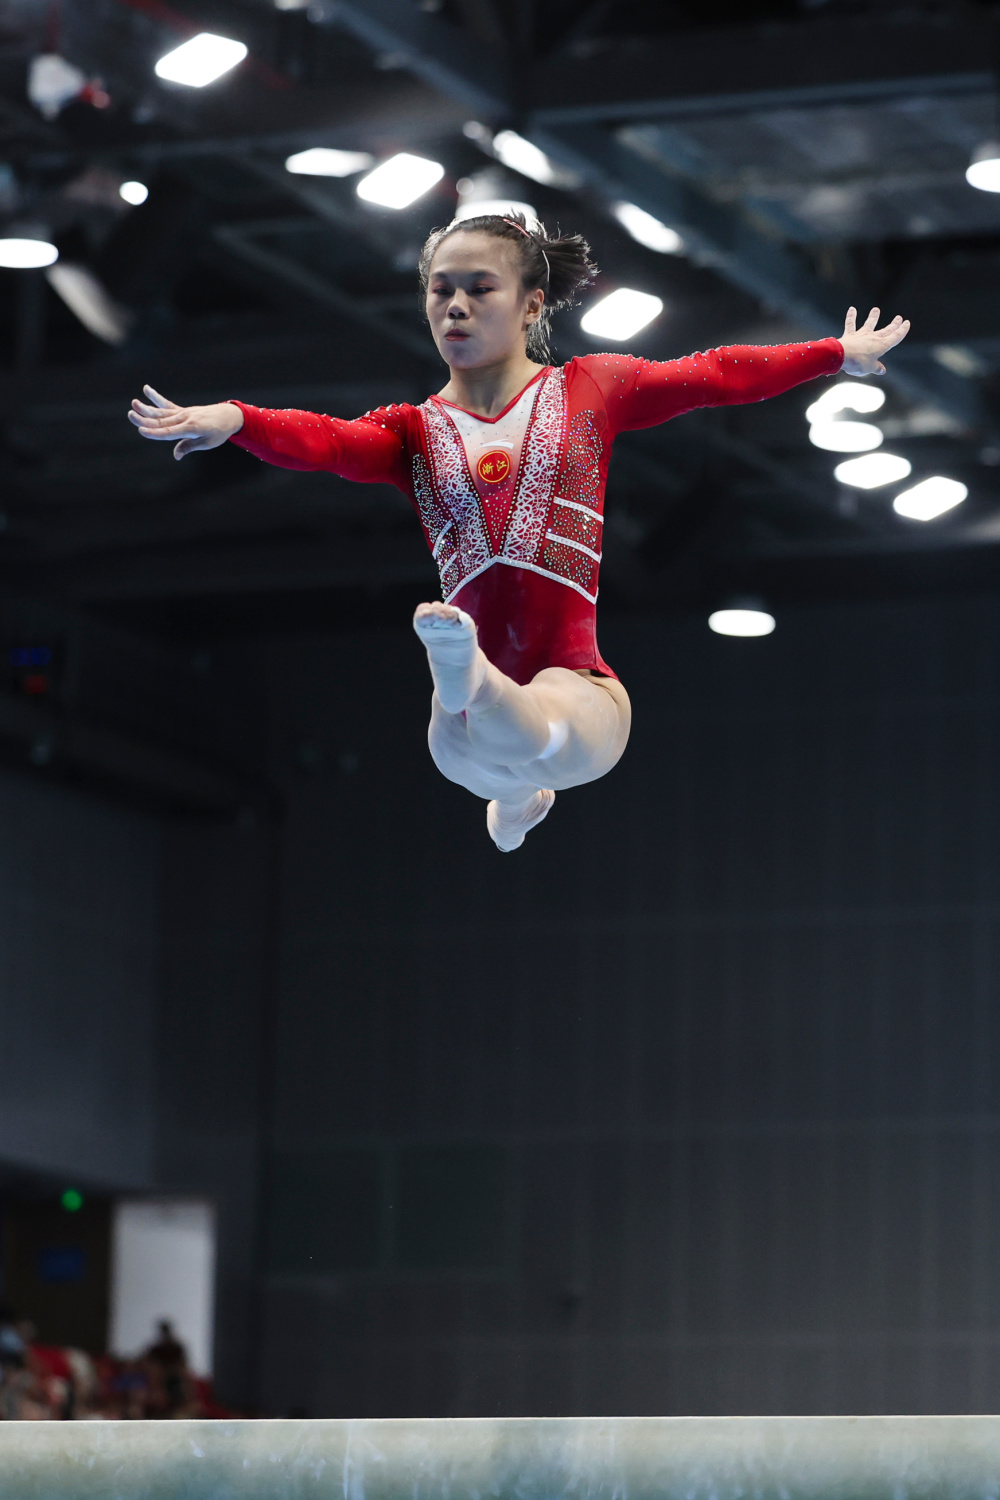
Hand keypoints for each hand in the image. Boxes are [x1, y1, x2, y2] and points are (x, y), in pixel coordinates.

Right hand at [128, 385, 243, 459]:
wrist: (228, 416)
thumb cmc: (218, 432)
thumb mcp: (207, 443)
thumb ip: (189, 447)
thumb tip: (176, 455)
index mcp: (191, 428)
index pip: (169, 432)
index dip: (154, 433)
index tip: (141, 431)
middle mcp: (185, 418)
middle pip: (161, 420)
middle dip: (144, 419)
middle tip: (130, 415)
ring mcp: (182, 412)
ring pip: (161, 411)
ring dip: (146, 408)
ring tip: (133, 403)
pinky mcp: (182, 410)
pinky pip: (167, 404)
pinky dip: (156, 397)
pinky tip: (146, 389)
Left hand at [839, 307, 909, 375]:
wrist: (842, 356)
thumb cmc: (857, 363)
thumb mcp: (870, 368)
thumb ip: (876, 368)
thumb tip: (882, 370)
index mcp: (881, 346)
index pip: (895, 337)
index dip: (902, 331)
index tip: (906, 323)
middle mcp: (873, 338)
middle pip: (885, 330)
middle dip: (893, 325)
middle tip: (898, 318)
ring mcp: (861, 335)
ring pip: (869, 324)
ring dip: (873, 317)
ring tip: (876, 310)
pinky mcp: (850, 335)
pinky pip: (850, 324)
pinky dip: (851, 316)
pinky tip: (852, 309)